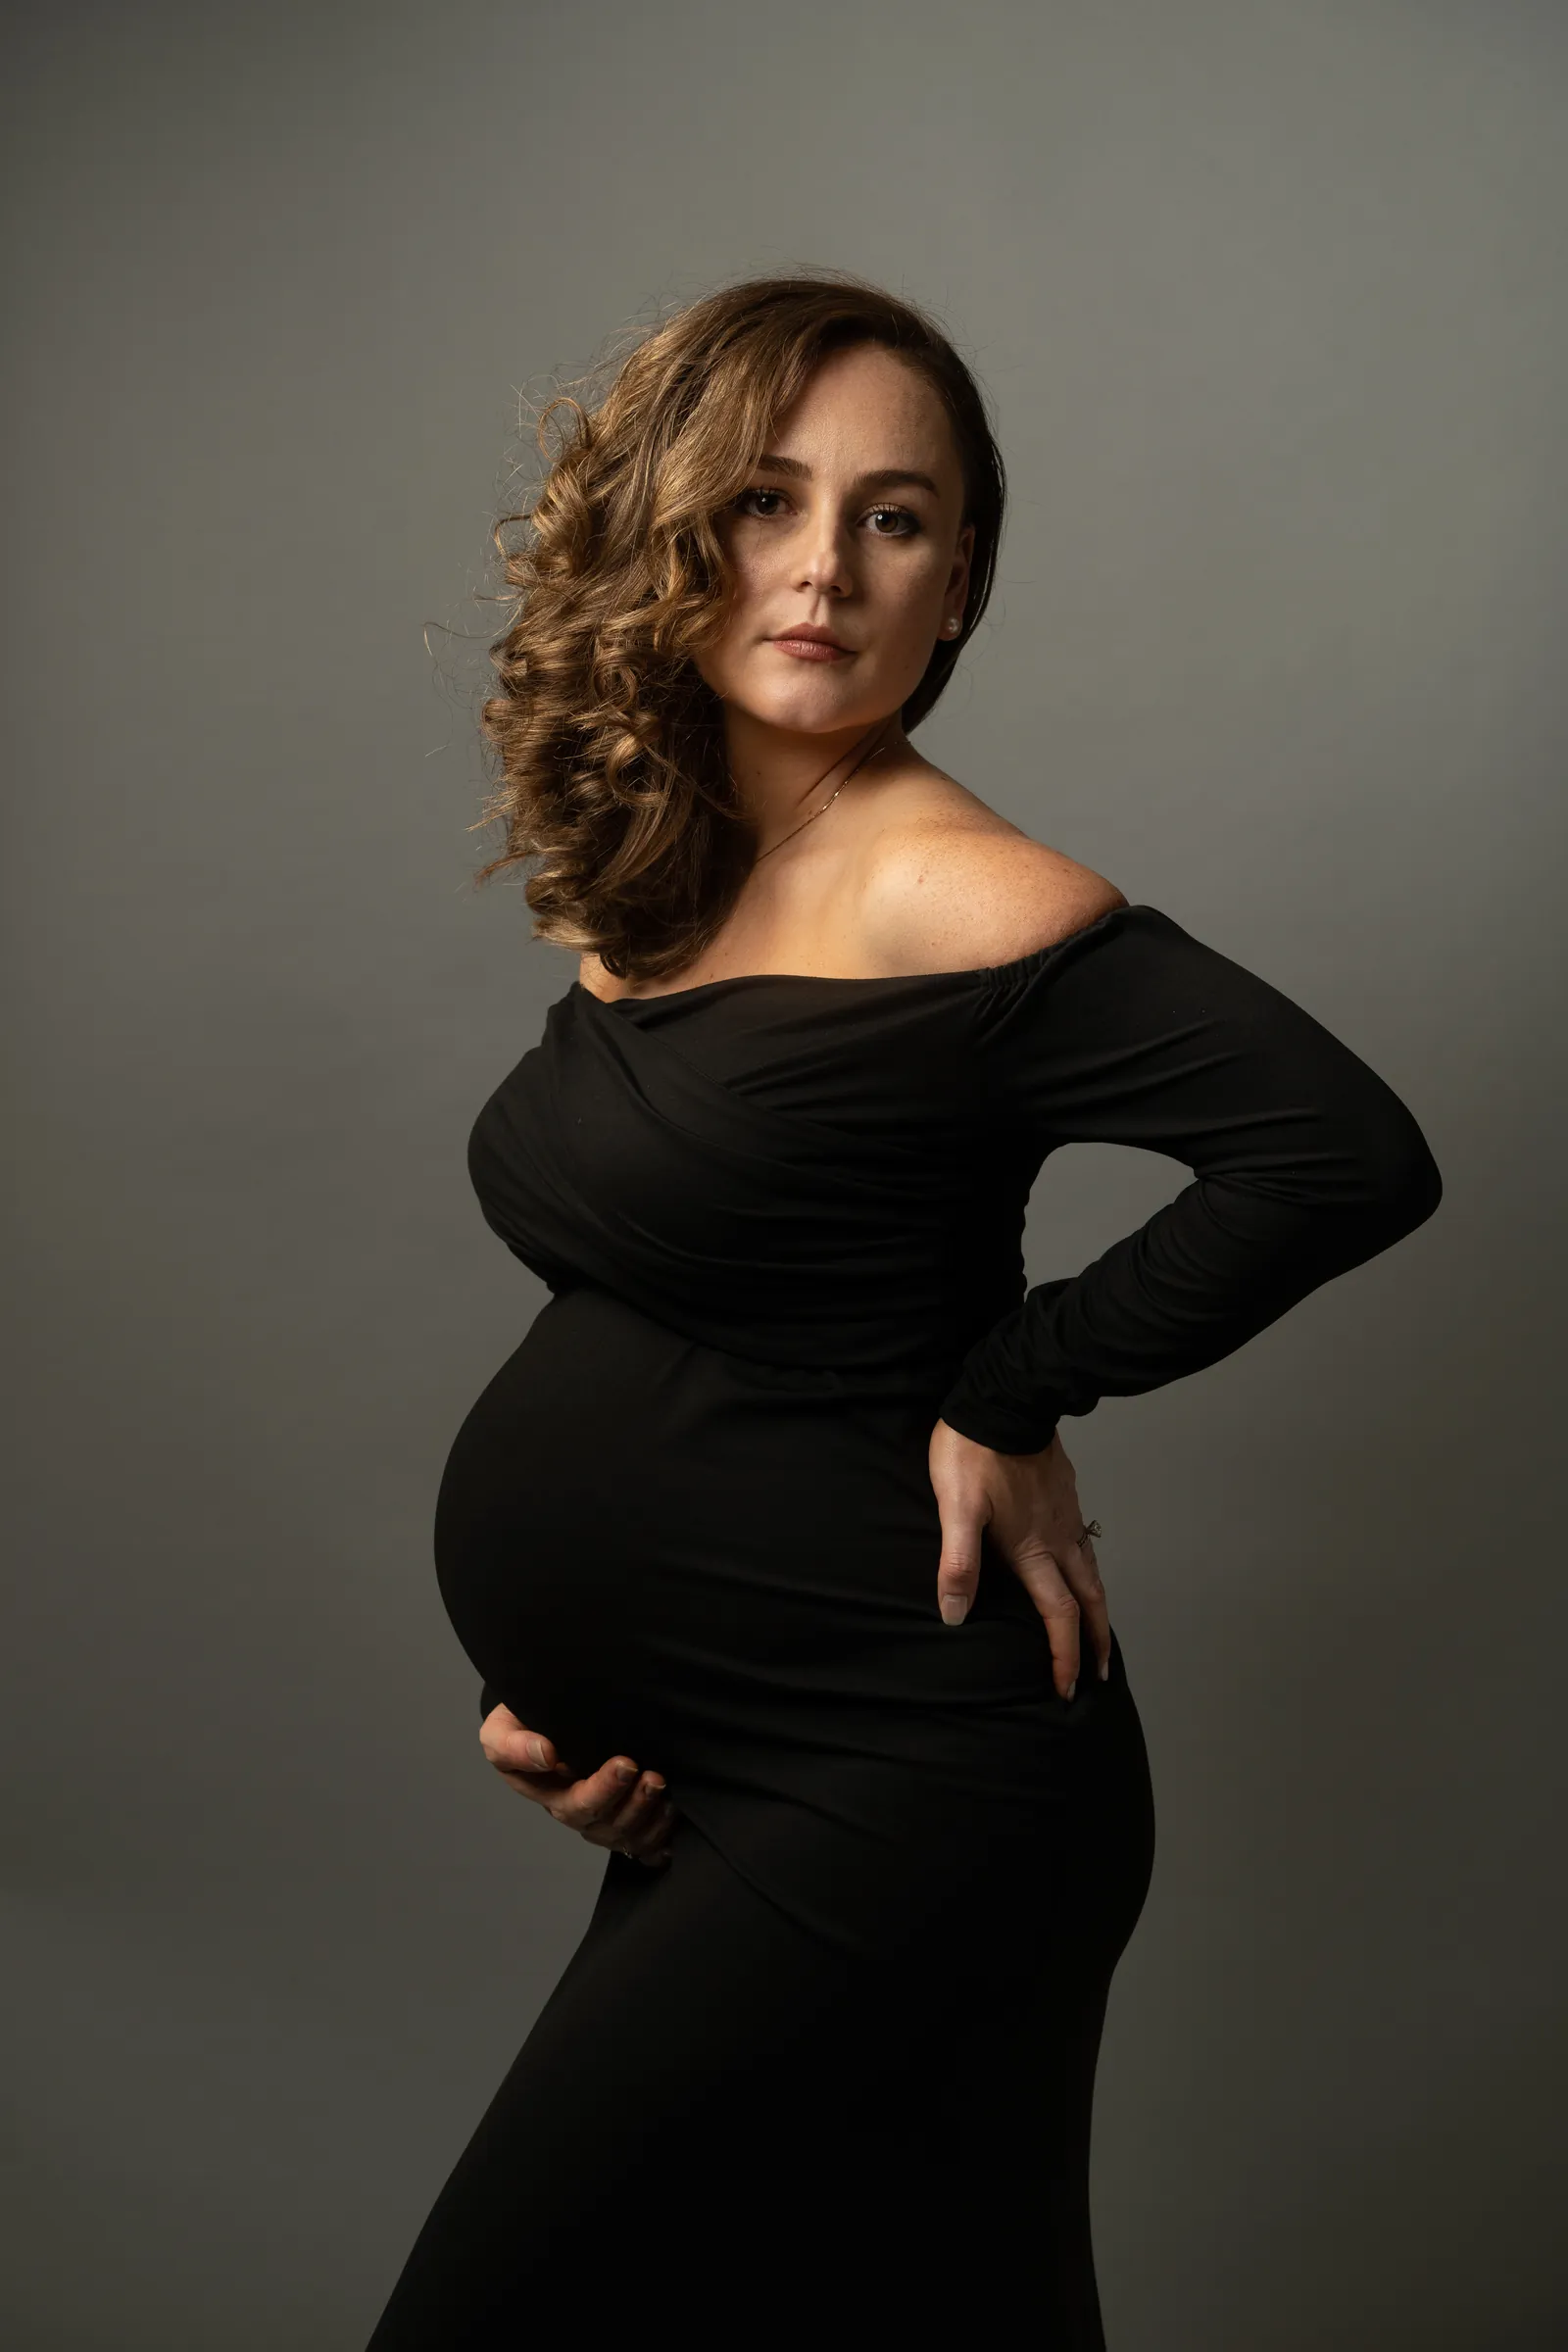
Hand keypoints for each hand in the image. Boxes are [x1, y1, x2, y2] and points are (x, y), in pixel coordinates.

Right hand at [478, 1704, 677, 1867]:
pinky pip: (641, 1846)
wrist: (541, 1715)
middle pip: (606, 1825)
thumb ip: (513, 1745)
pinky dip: (658, 1841)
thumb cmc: (522, 1722)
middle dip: (634, 1805)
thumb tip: (546, 1755)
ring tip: (667, 1794)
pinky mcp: (622, 1817)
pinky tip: (671, 1822)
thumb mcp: (501, 1729)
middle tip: (654, 1778)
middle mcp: (575, 1810)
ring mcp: (600, 1816)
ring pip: (627, 1836)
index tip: (626, 1763)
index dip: (604, 1791)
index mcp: (548, 1793)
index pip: (577, 1803)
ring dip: (651, 1819)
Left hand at [927, 1422, 1110, 1698]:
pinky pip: (1084, 1542)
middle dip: (1095, 1641)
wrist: (1003, 1399)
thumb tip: (955, 1615)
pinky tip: (1078, 1564)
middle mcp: (1058, 1537)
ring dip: (1097, 1606)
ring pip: (1091, 1570)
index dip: (1063, 1655)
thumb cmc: (973, 1453)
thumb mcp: (955, 1509)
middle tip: (1100, 1673)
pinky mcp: (1065, 1493)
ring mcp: (1066, 1514)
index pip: (1058, 1615)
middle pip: (1088, 1600)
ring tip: (1097, 1627)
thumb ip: (958, 1562)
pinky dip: (1089, 1569)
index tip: (1065, 1688)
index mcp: (1033, 1549)